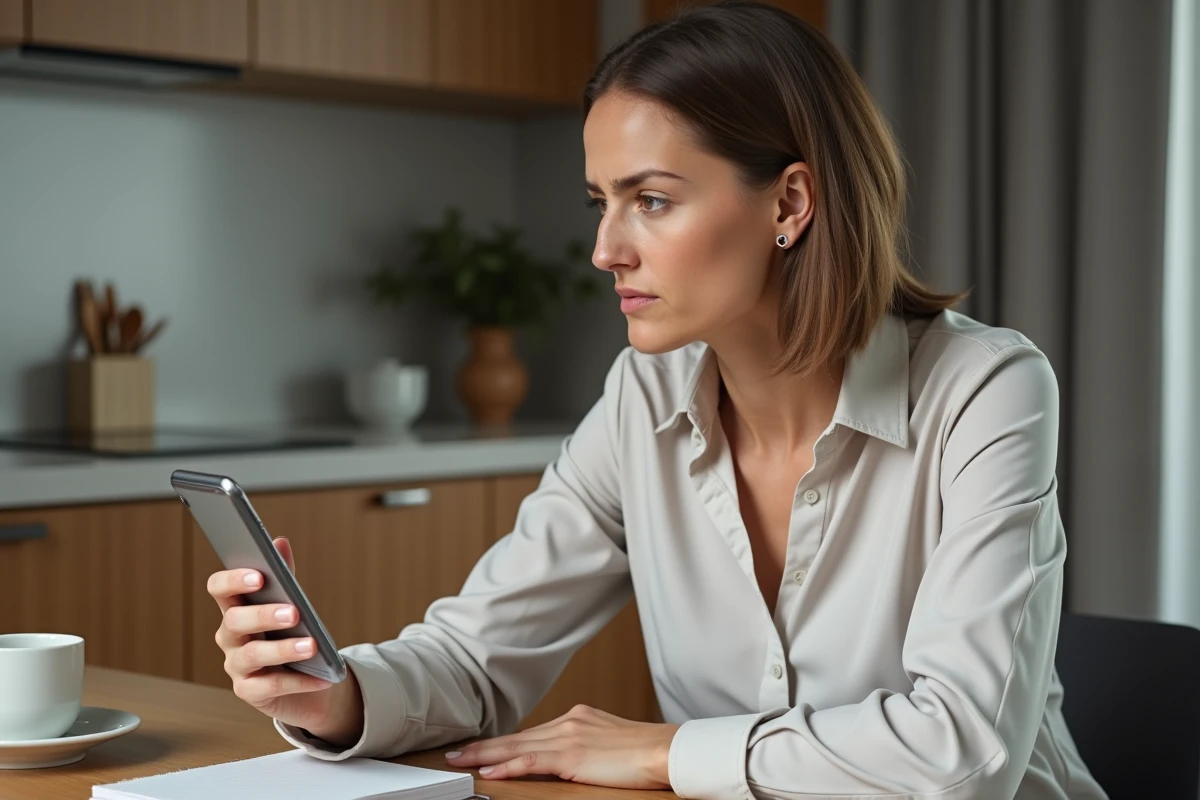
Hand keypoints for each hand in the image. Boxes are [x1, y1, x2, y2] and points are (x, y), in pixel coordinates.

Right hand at [207, 537, 363, 745]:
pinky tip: (322, 678)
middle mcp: (230, 636)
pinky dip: (299, 681)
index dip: (234, 580)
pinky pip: (271, 686)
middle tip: (293, 612)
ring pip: (252, 654)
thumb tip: (280, 542)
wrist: (307, 678)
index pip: (220, 588)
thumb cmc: (292, 633)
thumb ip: (285, 576)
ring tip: (312, 646)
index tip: (259, 576)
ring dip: (283, 649)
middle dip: (263, 615)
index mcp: (235, 607)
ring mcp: (236, 665)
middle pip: (235, 621)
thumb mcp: (290, 602)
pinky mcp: (249, 692)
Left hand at [444, 705, 680, 789]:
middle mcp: (569, 721)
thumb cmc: (645, 753)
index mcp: (577, 717)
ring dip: (485, 755)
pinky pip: (532, 760)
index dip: (503, 741)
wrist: (666, 750)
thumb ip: (583, 747)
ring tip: (460, 761)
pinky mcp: (573, 754)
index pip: (531, 732)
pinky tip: (490, 771)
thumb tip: (566, 761)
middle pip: (517, 736)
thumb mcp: (608, 743)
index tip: (480, 746)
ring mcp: (569, 736)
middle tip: (455, 752)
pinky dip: (508, 765)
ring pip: (517, 745)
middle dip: (483, 746)